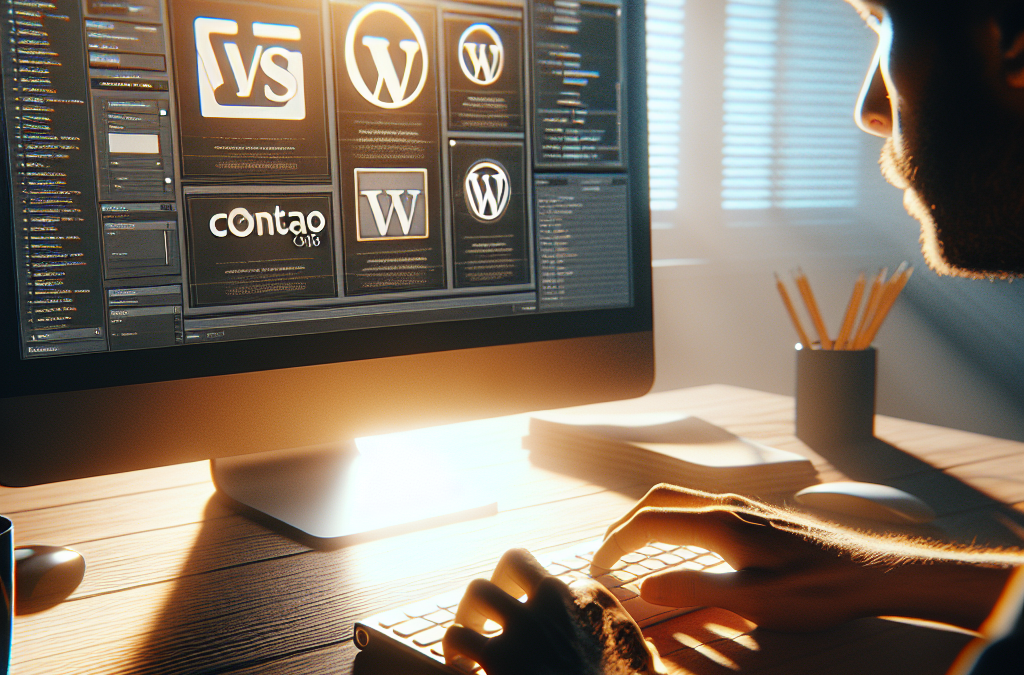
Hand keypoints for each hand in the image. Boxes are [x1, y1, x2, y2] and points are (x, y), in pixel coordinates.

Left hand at [443, 548, 664, 674]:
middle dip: (498, 582)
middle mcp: (554, 601)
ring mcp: (523, 627)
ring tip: (467, 638)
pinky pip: (457, 637)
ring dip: (468, 612)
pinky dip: (453, 650)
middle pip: (511, 563)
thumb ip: (636, 646)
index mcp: (590, 598)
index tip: (543, 628)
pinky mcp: (497, 659)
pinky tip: (461, 668)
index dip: (546, 605)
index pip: (556, 580)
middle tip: (490, 613)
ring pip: (477, 591)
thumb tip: (645, 652)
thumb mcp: (644, 660)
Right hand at [591, 484, 1014, 631]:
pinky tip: (680, 540)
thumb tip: (645, 584)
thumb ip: (696, 589)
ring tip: (633, 545)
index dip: (616, 544)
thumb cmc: (817, 589)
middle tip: (605, 552)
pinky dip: (671, 517)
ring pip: (679, 499)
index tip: (598, 568)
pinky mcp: (755, 513)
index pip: (649, 523)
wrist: (870, 571)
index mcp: (719, 523)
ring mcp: (742, 505)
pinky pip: (698, 505)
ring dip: (647, 517)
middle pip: (658, 500)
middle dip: (624, 523)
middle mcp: (727, 504)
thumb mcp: (754, 600)